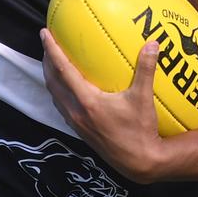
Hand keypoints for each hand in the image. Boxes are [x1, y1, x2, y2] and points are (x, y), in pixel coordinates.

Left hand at [40, 28, 169, 182]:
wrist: (139, 162)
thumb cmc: (141, 130)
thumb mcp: (143, 98)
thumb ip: (146, 69)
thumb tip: (153, 43)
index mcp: (88, 101)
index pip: (63, 70)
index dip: (52, 50)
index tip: (44, 34)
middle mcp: (77, 111)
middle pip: (52, 82)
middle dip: (47, 61)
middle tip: (48, 44)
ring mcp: (77, 123)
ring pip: (55, 95)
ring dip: (51, 78)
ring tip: (53, 63)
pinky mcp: (81, 131)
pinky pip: (62, 106)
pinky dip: (59, 92)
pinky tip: (68, 88)